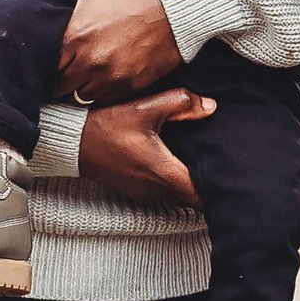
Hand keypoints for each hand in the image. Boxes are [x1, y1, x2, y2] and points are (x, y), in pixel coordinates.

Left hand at [54, 0, 183, 97]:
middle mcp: (92, 63)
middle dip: (59, 79)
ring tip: (82, 75)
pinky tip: (103, 77)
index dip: (44, 65)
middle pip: (61, 88)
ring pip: (83, 98)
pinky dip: (102, 91)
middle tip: (62, 69)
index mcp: (76, 37)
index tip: (48, 59)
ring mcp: (114, 77)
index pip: (46, 67)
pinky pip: (108, 100)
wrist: (178, 2)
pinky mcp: (134, 85)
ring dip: (79, 88)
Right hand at [76, 89, 213, 206]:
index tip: (226, 173)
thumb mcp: (146, 107)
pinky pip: (161, 193)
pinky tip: (173, 163)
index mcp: (163, 172)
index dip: (217, 187)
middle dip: (206, 186)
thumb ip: (182, 102)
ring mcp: (142, 193)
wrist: (72, 141)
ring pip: (176, 196)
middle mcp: (154, 189)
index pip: (200, 194)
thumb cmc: (108, 125)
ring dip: (187, 184)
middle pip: (191, 198)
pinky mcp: (133, 190)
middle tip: (219, 166)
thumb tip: (211, 106)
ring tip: (199, 164)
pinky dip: (171, 182)